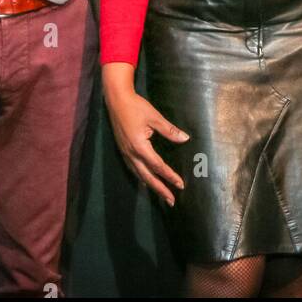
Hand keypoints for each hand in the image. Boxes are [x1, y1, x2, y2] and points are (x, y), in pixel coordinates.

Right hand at [102, 72, 188, 205]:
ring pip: (139, 174)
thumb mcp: (155, 117)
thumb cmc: (136, 106)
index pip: (158, 166)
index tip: (180, 185)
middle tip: (171, 201)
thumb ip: (169, 131)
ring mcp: (125, 153)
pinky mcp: (123, 150)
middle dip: (160, 189)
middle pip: (147, 176)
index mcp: (140, 147)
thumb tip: (185, 139)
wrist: (116, 100)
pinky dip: (141, 177)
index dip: (170, 176)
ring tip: (161, 195)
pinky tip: (145, 180)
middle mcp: (131, 154)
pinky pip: (133, 169)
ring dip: (151, 185)